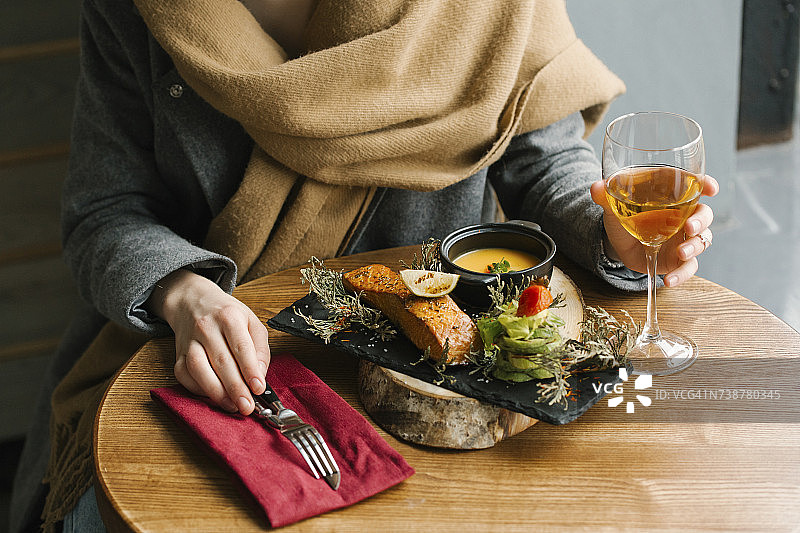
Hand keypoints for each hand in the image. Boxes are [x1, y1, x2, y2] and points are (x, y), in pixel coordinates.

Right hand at [146, 269, 269, 413]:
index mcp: (229, 316)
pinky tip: (213, 396)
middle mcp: (206, 327)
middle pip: (221, 361)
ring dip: (216, 392)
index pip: (241, 346)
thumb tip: (260, 375)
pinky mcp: (178, 354)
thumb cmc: (226, 314)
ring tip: (232, 406)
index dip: (250, 370)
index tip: (258, 388)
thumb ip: (260, 348)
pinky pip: (184, 375)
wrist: (193, 301)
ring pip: (199, 369)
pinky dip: (198, 389)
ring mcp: (189, 341)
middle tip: (247, 406)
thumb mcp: (251, 322)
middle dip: (236, 388)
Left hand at [590, 175, 719, 286]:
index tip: (711, 188)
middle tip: (690, 227)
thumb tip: (596, 188)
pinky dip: (682, 274)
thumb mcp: (612, 205)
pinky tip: (669, 280)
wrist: (616, 242)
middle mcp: (684, 215)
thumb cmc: (621, 215)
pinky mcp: (678, 259)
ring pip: (702, 240)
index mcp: (672, 195)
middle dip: (702, 220)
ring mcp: (684, 238)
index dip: (707, 184)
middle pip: (704, 214)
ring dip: (695, 247)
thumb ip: (605, 195)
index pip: (695, 185)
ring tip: (680, 253)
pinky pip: (689, 267)